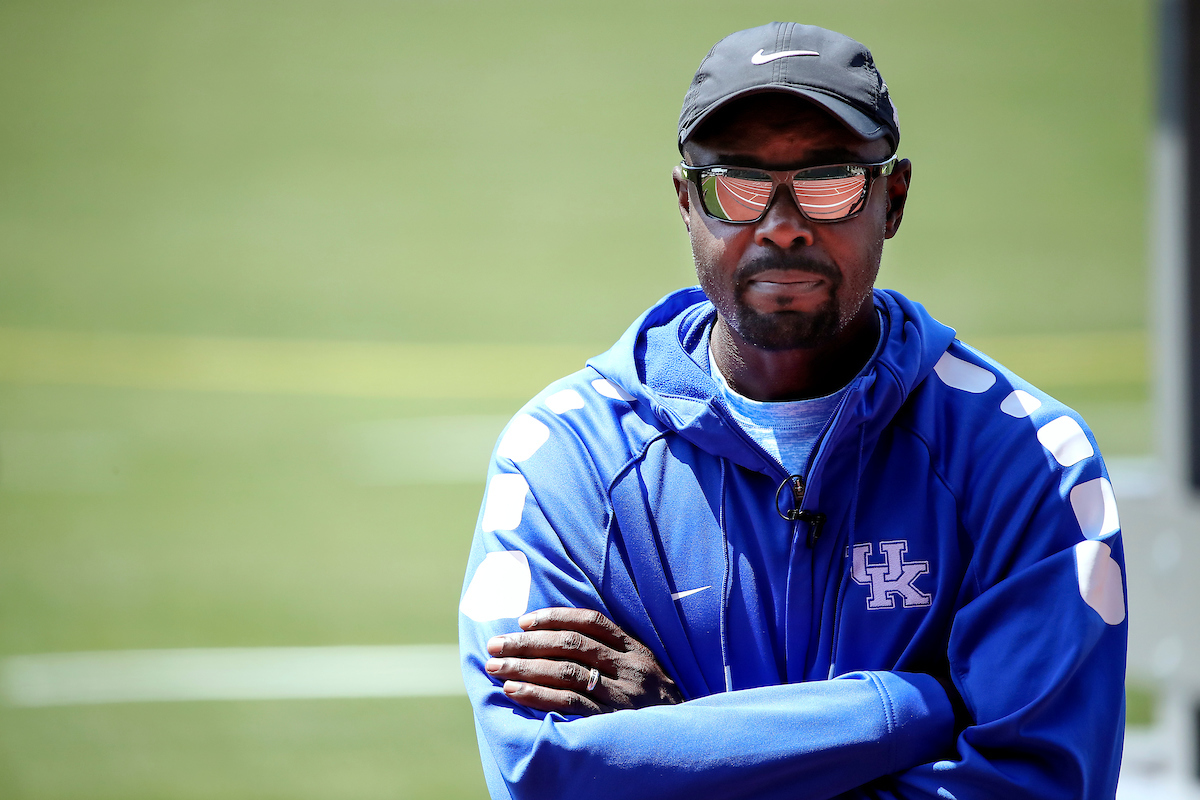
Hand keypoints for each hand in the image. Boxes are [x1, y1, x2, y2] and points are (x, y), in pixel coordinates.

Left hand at [485, 607, 682, 715]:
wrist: (683, 743)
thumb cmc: (653, 703)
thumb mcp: (643, 668)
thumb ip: (613, 651)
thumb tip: (558, 636)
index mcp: (635, 649)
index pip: (590, 621)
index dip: (554, 617)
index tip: (523, 621)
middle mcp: (630, 667)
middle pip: (571, 645)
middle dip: (528, 643)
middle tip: (495, 645)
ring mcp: (622, 695)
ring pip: (566, 673)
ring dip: (526, 668)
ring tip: (496, 668)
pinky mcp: (612, 722)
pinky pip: (569, 705)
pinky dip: (538, 696)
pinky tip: (515, 692)